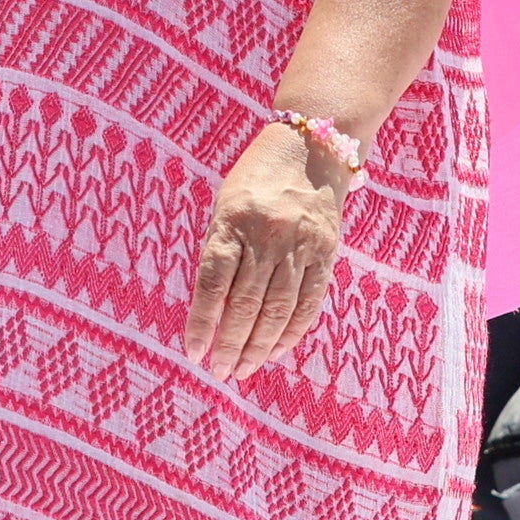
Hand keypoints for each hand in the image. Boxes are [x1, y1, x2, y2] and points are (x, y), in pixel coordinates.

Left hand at [183, 119, 348, 378]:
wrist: (312, 147)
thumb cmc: (256, 179)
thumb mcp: (227, 205)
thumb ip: (220, 252)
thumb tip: (212, 312)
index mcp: (234, 220)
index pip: (213, 282)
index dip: (202, 321)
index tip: (193, 351)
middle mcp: (268, 235)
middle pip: (246, 303)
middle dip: (230, 344)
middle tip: (220, 372)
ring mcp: (300, 245)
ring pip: (277, 310)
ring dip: (259, 347)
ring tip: (243, 370)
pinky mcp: (326, 254)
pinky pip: (308, 303)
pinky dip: (291, 332)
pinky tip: (276, 350)